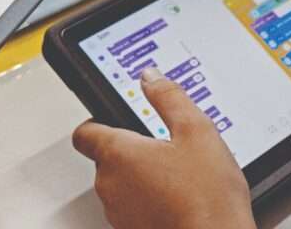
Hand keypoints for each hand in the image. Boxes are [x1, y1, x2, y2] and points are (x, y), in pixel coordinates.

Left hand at [72, 68, 253, 228]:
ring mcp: (118, 212)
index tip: (114, 120)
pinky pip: (133, 208)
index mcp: (117, 154)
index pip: (84, 132)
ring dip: (140, 178)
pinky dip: (148, 201)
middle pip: (106, 158)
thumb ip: (169, 98)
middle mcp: (109, 185)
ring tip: (176, 176)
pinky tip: (177, 199)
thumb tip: (151, 77)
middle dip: (131, 151)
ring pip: (120, 185)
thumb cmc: (206, 197)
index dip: (98, 122)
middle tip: (163, 148)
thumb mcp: (196, 130)